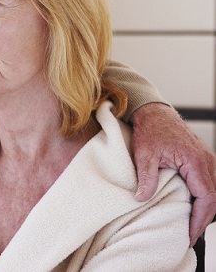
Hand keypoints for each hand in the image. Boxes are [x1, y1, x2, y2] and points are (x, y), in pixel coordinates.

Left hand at [129, 102, 215, 245]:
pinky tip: (192, 207)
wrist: (154, 113)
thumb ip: (146, 177)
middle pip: (214, 198)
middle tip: (190, 236)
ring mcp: (206, 160)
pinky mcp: (201, 160)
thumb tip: (141, 198)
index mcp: (195, 161)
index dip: (200, 218)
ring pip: (213, 191)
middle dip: (203, 219)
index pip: (207, 197)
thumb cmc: (150, 131)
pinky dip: (203, 198)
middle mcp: (206, 161)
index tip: (191, 233)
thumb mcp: (144, 155)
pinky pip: (208, 183)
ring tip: (190, 226)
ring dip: (205, 210)